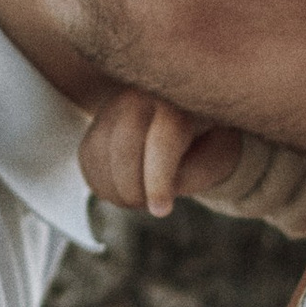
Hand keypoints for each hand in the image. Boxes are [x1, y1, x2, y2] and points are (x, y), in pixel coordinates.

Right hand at [80, 91, 247, 217]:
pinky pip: (88, 156)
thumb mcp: (217, 158)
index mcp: (181, 101)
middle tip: (151, 206)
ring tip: (138, 200)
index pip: (162, 141)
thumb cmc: (209, 140)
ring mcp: (115, 105)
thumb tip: (158, 190)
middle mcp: (142, 95)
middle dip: (134, 189)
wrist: (190, 114)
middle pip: (124, 148)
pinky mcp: (98, 120)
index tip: (161, 211)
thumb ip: (194, 175)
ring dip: (115, 190)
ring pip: (100, 152)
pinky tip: (120, 192)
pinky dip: (99, 183)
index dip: (158, 181)